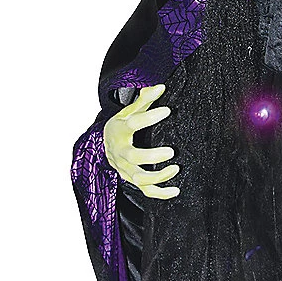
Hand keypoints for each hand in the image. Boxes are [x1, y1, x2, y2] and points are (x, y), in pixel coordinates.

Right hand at [104, 83, 179, 198]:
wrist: (105, 144)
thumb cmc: (121, 126)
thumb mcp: (128, 111)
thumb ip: (144, 100)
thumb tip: (161, 87)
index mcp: (119, 131)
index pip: (133, 124)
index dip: (149, 117)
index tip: (168, 110)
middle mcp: (120, 152)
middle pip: (132, 157)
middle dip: (152, 157)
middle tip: (172, 151)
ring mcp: (125, 168)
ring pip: (139, 178)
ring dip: (157, 176)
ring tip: (176, 168)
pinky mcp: (132, 180)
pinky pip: (145, 191)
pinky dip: (160, 194)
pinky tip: (176, 191)